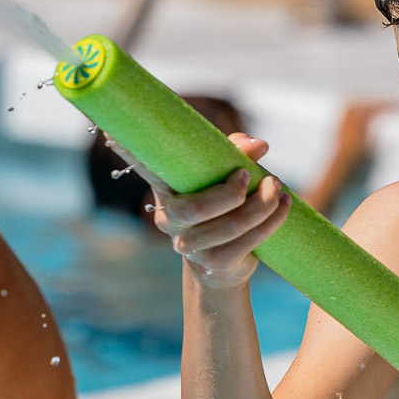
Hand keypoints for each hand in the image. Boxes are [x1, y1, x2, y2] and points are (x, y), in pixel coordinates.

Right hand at [108, 133, 291, 287]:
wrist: (224, 261)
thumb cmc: (223, 203)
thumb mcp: (224, 172)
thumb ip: (235, 152)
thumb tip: (258, 146)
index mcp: (166, 190)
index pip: (146, 168)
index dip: (131, 154)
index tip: (115, 135)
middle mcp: (170, 219)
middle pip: (198, 208)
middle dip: (232, 191)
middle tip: (254, 175)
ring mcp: (189, 245)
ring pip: (230, 226)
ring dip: (263, 206)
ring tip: (279, 189)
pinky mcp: (214, 264)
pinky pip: (246, 245)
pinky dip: (271, 224)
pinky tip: (284, 208)